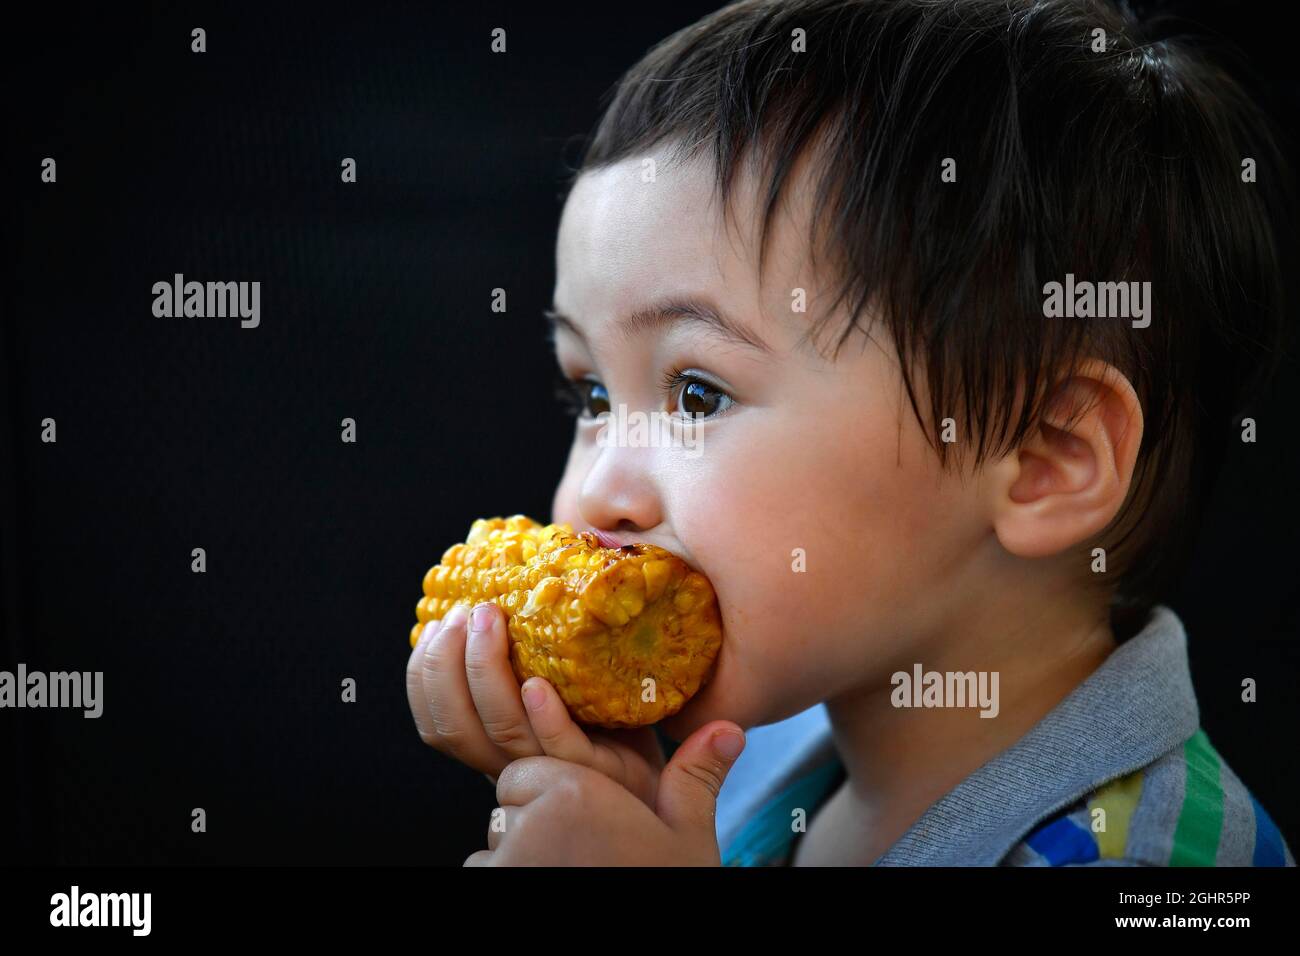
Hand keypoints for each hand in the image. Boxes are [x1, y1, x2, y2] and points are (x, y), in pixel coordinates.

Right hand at [406, 602, 666, 806]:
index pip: (436, 720)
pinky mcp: (595, 768)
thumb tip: (501, 572)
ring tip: (492, 620)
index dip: (424, 674)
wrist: (665, 768)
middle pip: (455, 726)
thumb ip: (522, 648)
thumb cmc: (601, 715)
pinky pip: (561, 746)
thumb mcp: (552, 677)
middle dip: (446, 665)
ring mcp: (552, 765)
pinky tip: (537, 683)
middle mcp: (512, 758)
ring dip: (487, 672)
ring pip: (502, 730)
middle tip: (467, 613)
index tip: (434, 624)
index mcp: (492, 739)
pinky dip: (543, 716)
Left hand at [464, 719, 745, 864]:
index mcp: (578, 791)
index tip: (583, 820)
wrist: (650, 951)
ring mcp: (509, 861)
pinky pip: (484, 874)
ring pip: (494, 845)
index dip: (550, 794)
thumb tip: (726, 729)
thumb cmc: (664, 886)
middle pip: (506, 805)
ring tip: (568, 873)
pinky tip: (549, 888)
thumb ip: (694, 779)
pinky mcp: (493, 886)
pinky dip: (507, 880)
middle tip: (578, 852)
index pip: (525, 772)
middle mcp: (533, 821)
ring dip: (517, 857)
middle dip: (530, 823)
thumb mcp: (687, 839)